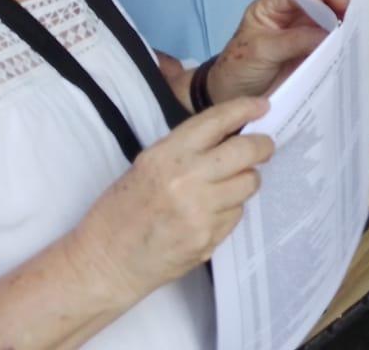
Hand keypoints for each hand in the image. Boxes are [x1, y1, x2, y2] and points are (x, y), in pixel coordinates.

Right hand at [70, 95, 272, 307]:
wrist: (105, 262)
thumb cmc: (121, 211)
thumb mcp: (147, 165)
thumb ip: (186, 149)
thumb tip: (229, 134)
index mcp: (166, 155)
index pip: (217, 121)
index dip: (245, 108)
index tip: (262, 106)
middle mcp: (186, 180)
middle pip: (246, 152)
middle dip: (262, 146)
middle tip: (264, 147)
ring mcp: (200, 212)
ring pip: (248, 184)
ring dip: (244, 181)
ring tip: (226, 186)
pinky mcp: (208, 238)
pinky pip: (236, 214)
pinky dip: (230, 210)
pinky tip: (208, 214)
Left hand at [207, 0, 348, 102]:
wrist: (232, 100)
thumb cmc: (239, 69)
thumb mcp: (261, 51)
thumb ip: (293, 40)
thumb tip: (329, 33)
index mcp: (270, 8)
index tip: (332, 8)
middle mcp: (289, 15)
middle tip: (350, 12)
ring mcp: (302, 32)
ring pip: (327, 16)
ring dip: (341, 18)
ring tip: (354, 28)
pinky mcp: (312, 51)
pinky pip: (329, 40)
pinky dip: (341, 39)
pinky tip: (350, 43)